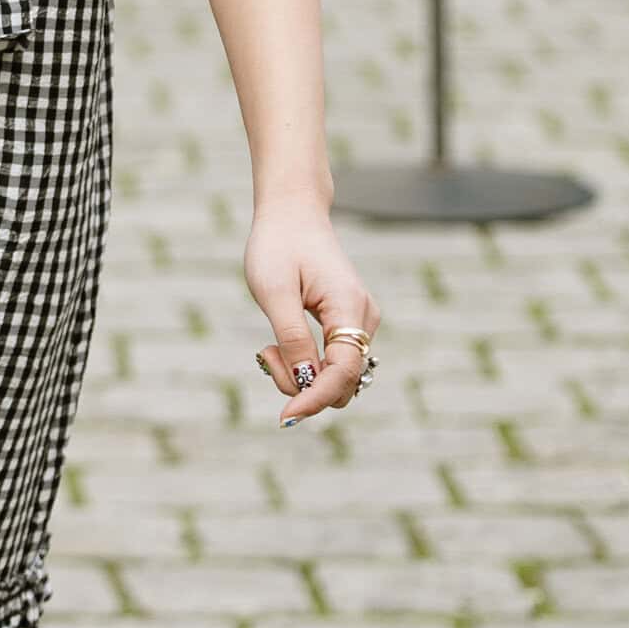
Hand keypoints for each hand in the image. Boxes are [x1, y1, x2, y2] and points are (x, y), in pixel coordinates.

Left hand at [244, 195, 379, 427]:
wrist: (291, 212)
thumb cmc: (278, 246)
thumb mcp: (275, 291)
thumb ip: (292, 338)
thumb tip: (305, 384)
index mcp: (349, 307)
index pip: (343, 372)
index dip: (315, 398)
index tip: (285, 415)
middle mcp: (364, 318)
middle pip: (342, 381)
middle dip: (302, 385)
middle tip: (264, 354)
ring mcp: (359, 321)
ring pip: (336, 375)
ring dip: (301, 374)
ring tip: (268, 345)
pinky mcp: (348, 323)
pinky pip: (332, 361)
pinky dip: (305, 363)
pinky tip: (279, 344)